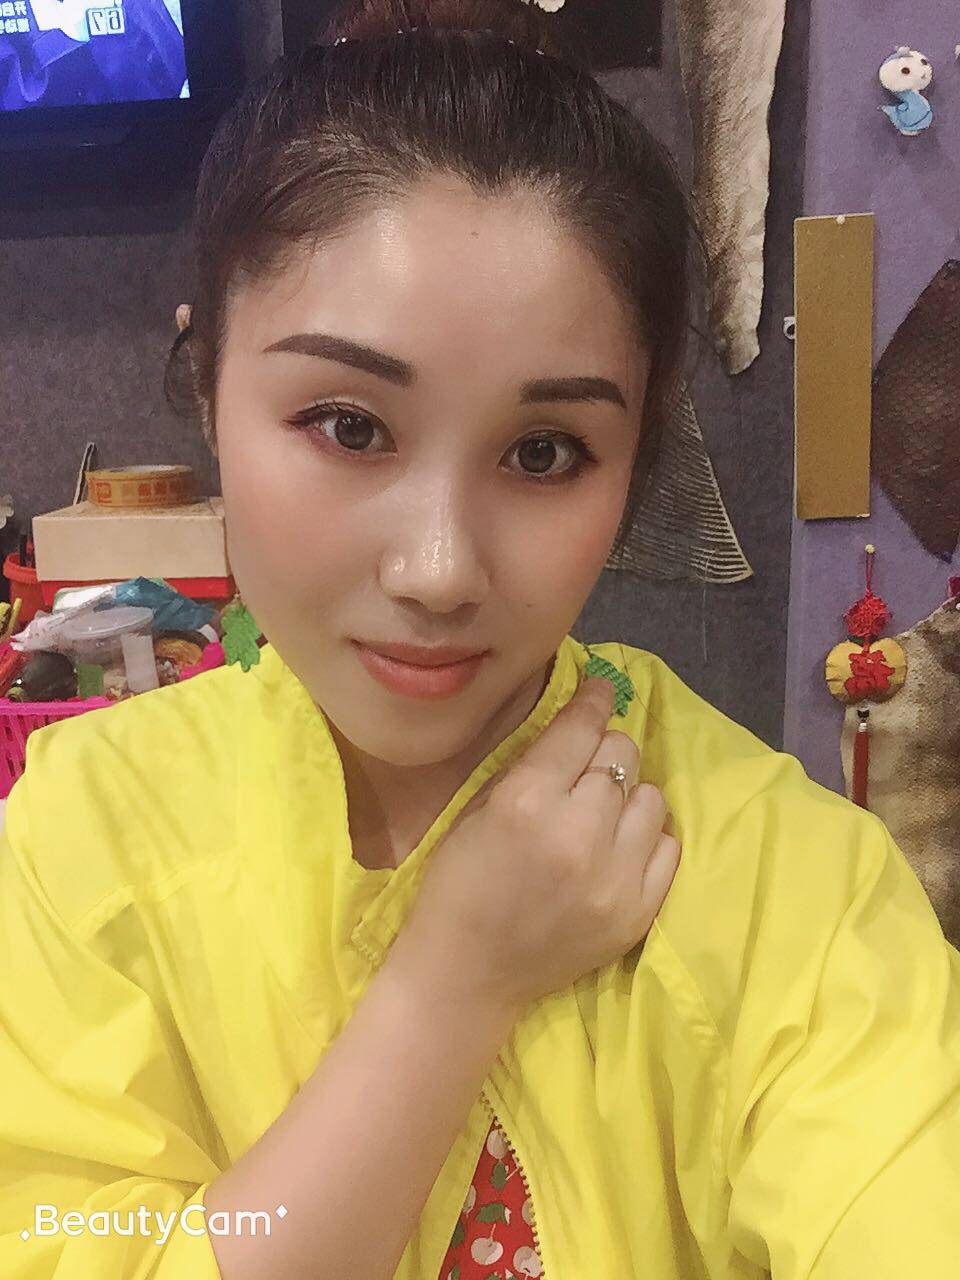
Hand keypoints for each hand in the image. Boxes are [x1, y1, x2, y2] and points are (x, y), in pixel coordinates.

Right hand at [397, 674, 679, 1015]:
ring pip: (651, 796)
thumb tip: (580, 723)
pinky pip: (668, 846)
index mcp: (527, 800)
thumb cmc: (459, 883)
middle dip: (605, 752)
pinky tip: (618, 849)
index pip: (583, 727)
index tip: (604, 689)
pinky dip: (645, 839)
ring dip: (627, 797)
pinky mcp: (637, 912)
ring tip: (602, 816)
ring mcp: (614, 876)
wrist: (466, 973)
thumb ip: (532, 766)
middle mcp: (577, 832)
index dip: (596, 700)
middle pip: (623, 755)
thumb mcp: (480, 808)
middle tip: (588, 770)